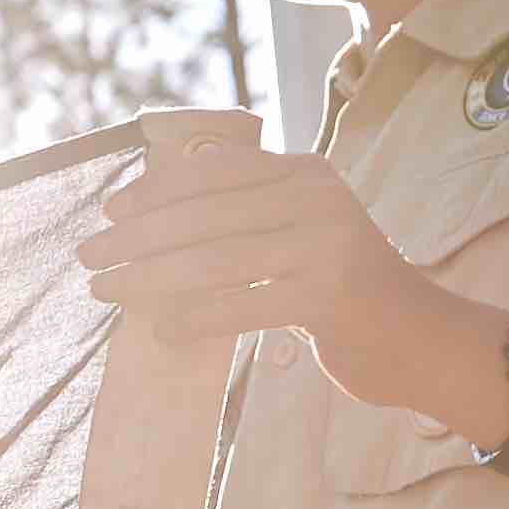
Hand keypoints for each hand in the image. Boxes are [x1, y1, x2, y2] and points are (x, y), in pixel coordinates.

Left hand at [73, 113, 508, 440]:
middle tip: (87, 257)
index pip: (214, 170)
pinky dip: (195, 319)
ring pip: (215, 260)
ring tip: (107, 291)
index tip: (110, 211)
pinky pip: (241, 306)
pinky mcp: (328, 297)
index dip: (155, 190)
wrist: (420, 339)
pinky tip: (161, 332)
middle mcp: (318, 198)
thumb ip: (247, 212)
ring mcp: (326, 245)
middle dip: (137, 237)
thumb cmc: (342, 289)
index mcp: (306, 171)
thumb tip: (149, 215)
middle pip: (206, 214)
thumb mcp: (301, 232)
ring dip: (149, 278)